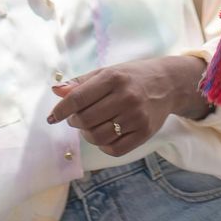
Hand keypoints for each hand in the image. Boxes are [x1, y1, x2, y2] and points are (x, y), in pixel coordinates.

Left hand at [45, 55, 207, 157]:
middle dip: (74, 121)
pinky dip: (103, 145)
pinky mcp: (144, 132)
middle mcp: (126, 96)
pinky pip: (114, 149)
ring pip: (98, 137)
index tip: (51, 118)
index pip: (78, 98)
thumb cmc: (132, 77)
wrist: (168, 83)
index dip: (61, 110)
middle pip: (85, 120)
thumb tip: (56, 91)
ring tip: (90, 126)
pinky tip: (105, 135)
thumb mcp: (107, 72)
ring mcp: (136, 116)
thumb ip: (81, 83)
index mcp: (113, 77)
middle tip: (76, 118)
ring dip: (87, 134)